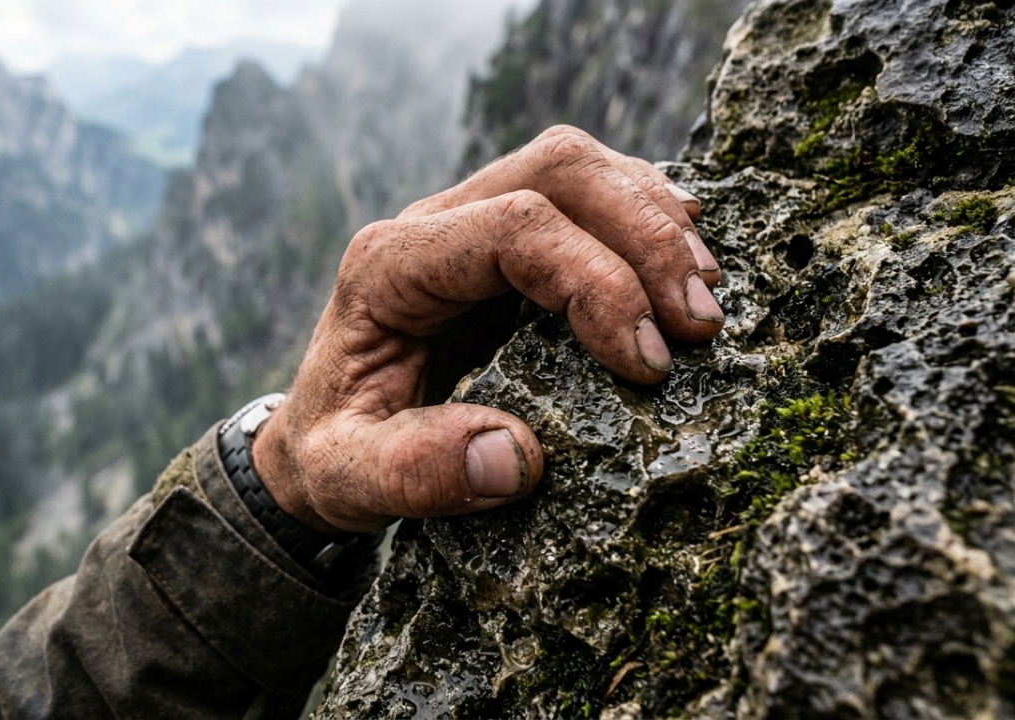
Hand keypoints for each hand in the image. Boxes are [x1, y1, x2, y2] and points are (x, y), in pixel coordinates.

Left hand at [252, 126, 720, 533]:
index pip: (510, 230)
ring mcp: (471, 220)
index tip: (645, 365)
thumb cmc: (334, 452)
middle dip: (643, 237)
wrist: (321, 435)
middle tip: (699, 324)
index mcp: (388, 267)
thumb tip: (515, 459)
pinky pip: (588, 194)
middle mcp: (431, 224)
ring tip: (704, 300)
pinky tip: (681, 266)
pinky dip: (645, 220)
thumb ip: (414, 473)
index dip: (593, 283)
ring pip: (580, 168)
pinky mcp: (509, 237)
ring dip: (656, 223)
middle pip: (556, 170)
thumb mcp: (348, 480)